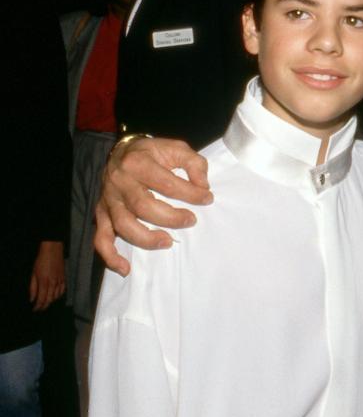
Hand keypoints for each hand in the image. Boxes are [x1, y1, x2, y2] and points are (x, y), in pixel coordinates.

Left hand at [30, 241, 64, 310]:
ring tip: (46, 302)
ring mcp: (60, 280)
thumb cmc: (41, 260)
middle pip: (50, 299)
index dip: (38, 306)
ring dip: (51, 301)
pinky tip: (55, 295)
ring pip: (57, 296)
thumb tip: (32, 299)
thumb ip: (33, 287)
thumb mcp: (33, 273)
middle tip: (40, 308)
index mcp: (44, 282)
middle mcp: (53, 283)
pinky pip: (63, 290)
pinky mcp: (64, 277)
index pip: (42, 298)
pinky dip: (59, 295)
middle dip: (45, 305)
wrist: (53, 250)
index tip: (35, 309)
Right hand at [94, 136, 210, 276]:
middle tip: (191, 220)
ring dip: (146, 238)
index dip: (190, 193)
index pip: (167, 183)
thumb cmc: (151, 153)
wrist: (119, 151)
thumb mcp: (175, 148)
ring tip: (168, 242)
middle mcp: (120, 182)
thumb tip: (203, 185)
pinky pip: (101, 238)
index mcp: (138, 163)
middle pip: (143, 206)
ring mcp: (108, 200)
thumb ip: (193, 163)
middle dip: (170, 218)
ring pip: (123, 224)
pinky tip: (125, 268)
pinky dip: (110, 256)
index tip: (207, 199)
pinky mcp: (102, 213)